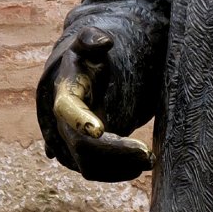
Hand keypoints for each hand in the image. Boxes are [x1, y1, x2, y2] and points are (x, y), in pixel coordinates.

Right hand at [39, 29, 152, 181]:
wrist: (81, 82)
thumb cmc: (87, 60)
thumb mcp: (88, 43)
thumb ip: (92, 38)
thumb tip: (105, 41)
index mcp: (65, 94)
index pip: (67, 109)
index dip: (80, 120)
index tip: (99, 129)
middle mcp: (62, 123)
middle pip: (82, 147)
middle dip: (114, 152)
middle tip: (148, 154)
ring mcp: (71, 142)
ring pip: (89, 166)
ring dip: (120, 167)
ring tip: (150, 159)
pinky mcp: (83, 156)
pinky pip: (96, 172)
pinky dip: (119, 173)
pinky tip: (141, 164)